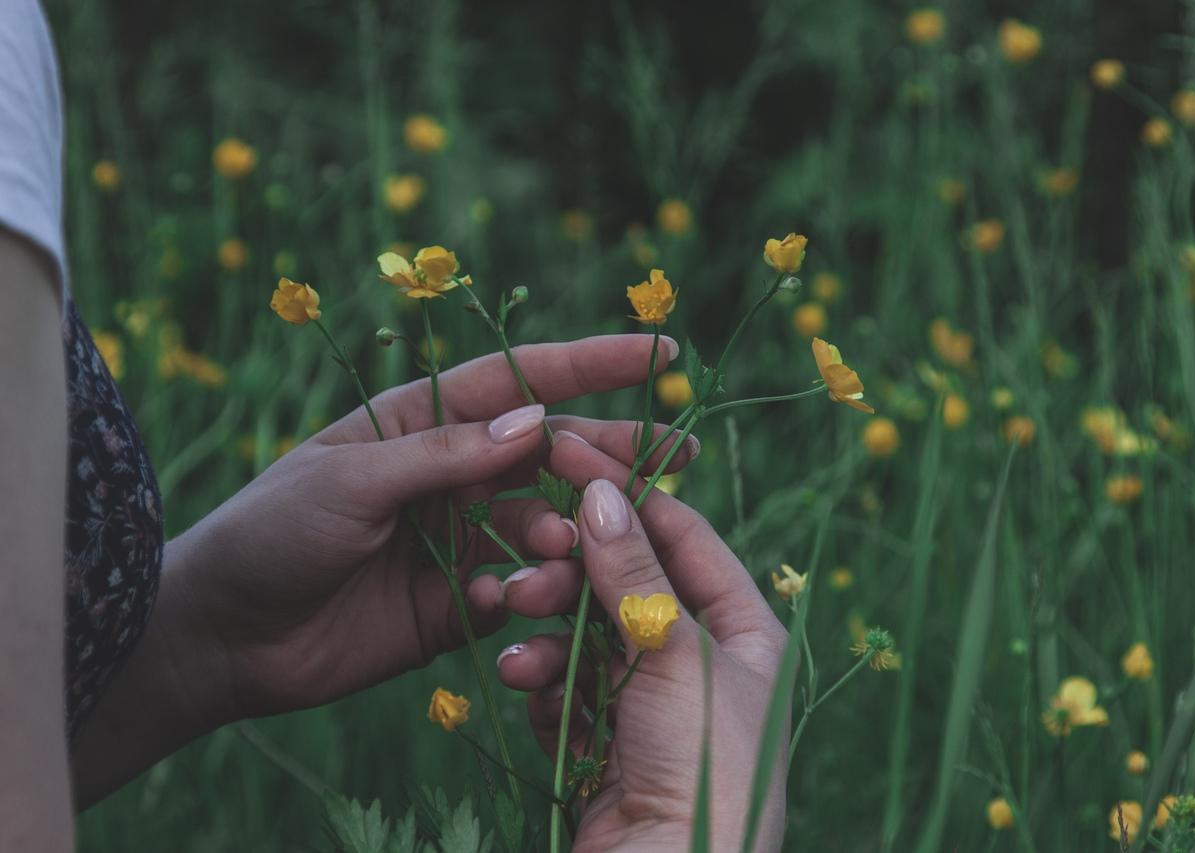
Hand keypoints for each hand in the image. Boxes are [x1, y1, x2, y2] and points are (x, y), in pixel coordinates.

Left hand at [168, 334, 694, 723]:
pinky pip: (521, 593)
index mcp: (424, 423)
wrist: (222, 636)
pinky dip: (528, 597)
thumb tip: (538, 420)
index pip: (521, 382)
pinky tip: (506, 605)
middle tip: (675, 460)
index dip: (593, 363)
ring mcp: (460, 539)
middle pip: (552, 455)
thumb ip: (444, 455)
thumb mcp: (350, 480)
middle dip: (613, 454)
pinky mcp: (460, 603)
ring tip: (574, 553)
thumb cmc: (271, 532)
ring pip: (547, 527)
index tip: (660, 350)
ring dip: (570, 538)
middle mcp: (453, 475)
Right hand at [496, 435, 790, 851]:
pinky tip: (521, 681)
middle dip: (573, 573)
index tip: (567, 456)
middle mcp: (699, 663)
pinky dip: (541, 681)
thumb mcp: (676, 653)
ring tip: (521, 650)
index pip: (683, 539)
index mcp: (744, 632)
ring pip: (585, 638)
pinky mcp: (604, 745)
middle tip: (526, 558)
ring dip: (548, 633)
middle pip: (626, 586)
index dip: (627, 496)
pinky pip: (564, 690)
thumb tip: (601, 491)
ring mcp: (649, 707)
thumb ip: (634, 573)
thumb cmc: (705, 764)